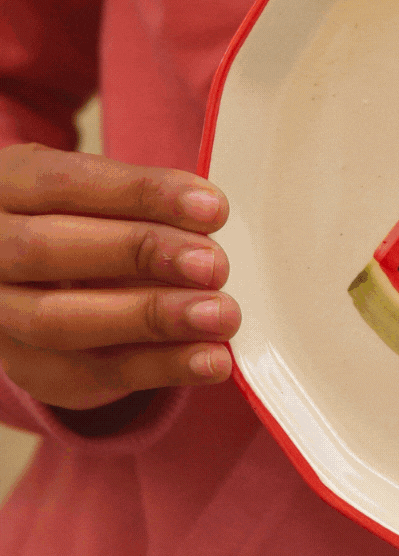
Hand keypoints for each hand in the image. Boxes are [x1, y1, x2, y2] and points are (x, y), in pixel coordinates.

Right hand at [0, 142, 238, 410]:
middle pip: (47, 250)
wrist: (35, 280)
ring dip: (149, 318)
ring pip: (58, 321)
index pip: (66, 183)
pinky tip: (209, 360)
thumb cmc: (83, 222)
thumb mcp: (95, 196)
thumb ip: (140, 205)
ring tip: (220, 316)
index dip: (140, 193)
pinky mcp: (26, 367)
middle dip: (138, 254)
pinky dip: (158, 367)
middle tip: (213, 265)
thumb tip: (210, 221)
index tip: (211, 207)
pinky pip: (88, 372)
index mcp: (7, 186)